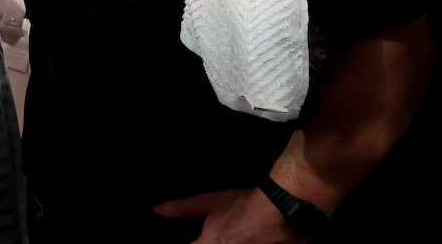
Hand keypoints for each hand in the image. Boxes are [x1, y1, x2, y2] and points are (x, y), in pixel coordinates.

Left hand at [153, 187, 304, 243]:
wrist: (283, 209)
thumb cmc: (246, 205)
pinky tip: (244, 239)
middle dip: (208, 242)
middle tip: (220, 233)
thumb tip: (158, 209)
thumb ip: (181, 208)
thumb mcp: (209, 202)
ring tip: (234, 235)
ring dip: (228, 243)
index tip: (192, 239)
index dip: (190, 242)